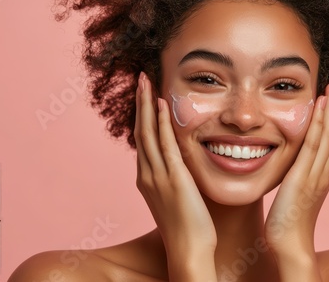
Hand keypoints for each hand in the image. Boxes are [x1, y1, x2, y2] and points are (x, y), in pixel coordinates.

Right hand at [133, 72, 216, 279]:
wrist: (188, 249)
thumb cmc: (188, 227)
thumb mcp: (176, 197)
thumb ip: (176, 177)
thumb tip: (183, 165)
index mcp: (147, 178)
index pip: (143, 140)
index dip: (143, 116)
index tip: (146, 97)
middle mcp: (147, 174)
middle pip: (140, 131)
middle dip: (139, 103)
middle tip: (140, 79)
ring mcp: (157, 176)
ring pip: (147, 132)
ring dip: (146, 105)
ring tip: (145, 81)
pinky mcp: (173, 178)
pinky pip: (164, 144)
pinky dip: (161, 122)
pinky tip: (161, 104)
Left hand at [265, 74, 328, 260]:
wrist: (290, 243)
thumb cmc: (289, 221)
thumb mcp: (298, 192)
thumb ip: (302, 175)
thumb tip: (303, 164)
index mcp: (323, 173)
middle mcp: (325, 170)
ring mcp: (317, 172)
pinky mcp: (305, 175)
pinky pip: (314, 143)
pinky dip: (320, 122)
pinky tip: (322, 104)